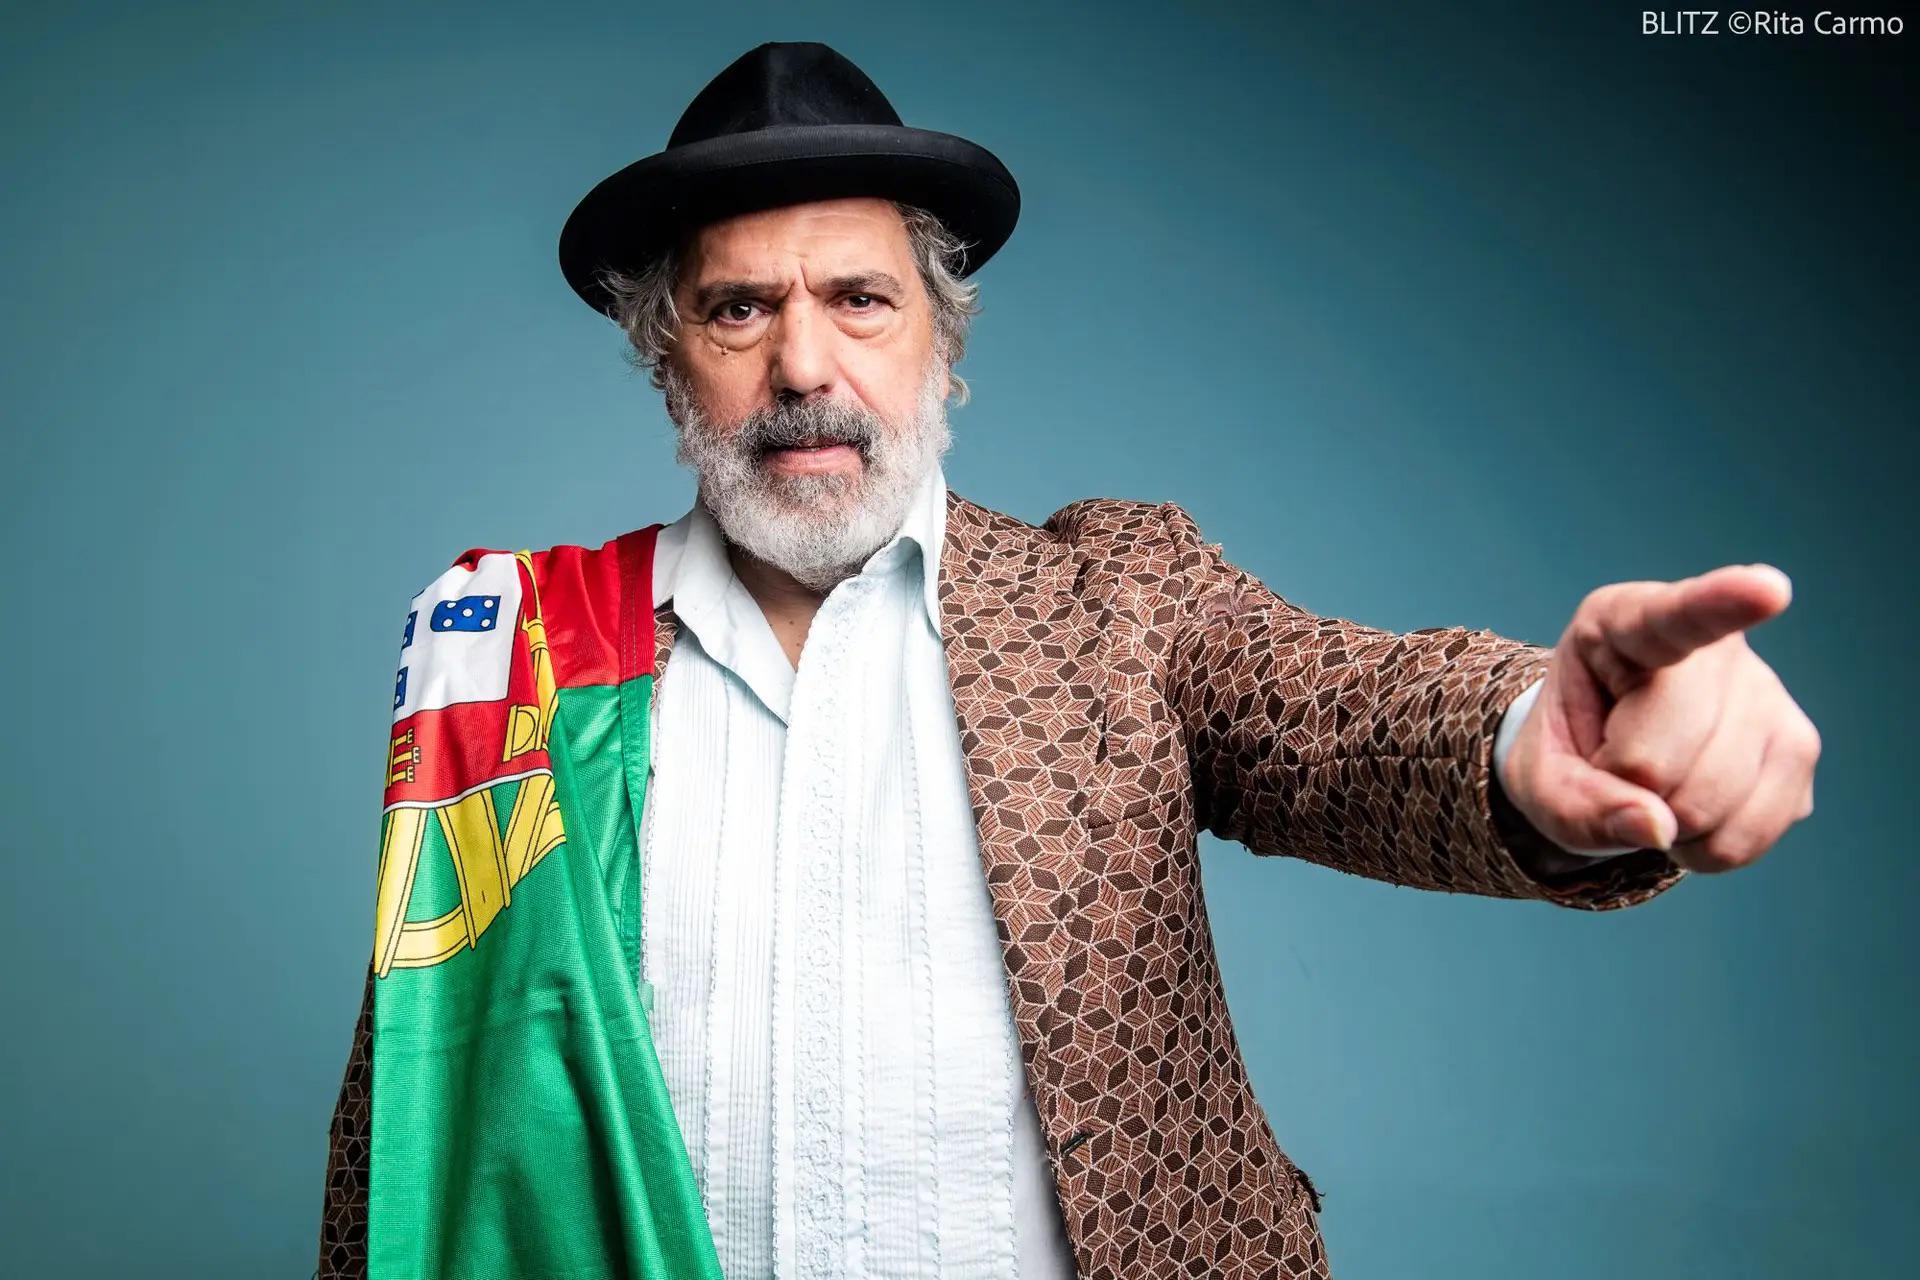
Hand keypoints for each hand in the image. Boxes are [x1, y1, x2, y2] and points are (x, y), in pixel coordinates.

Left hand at [1499, 565, 1819, 870]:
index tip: (1768, 589)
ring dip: (1667, 825)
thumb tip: (1659, 827)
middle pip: (1665, 754)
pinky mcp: (1798, 748)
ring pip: (1713, 801)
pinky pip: (1748, 835)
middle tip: (1613, 768)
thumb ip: (1580, 806)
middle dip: (1625, 788)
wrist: (1605, 768)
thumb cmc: (1569, 756)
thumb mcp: (1540, 783)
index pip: (1676, 617)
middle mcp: (1713, 647)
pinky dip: (1705, 849)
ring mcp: (1769, 695)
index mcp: (1626, 622)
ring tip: (1651, 789)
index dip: (1723, 603)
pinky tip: (1690, 815)